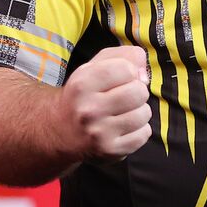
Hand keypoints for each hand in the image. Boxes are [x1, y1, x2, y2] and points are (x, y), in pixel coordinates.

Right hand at [56, 45, 151, 160]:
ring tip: (125, 112)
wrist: (62, 130)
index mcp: (83, 83)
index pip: (125, 69)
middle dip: (138, 91)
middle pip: (138, 92)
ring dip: (140, 111)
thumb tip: (144, 73)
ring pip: (144, 114)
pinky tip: (125, 127)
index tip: (122, 77)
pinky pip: (144, 134)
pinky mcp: (110, 150)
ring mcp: (99, 132)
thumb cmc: (86, 93)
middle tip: (125, 96)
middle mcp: (89, 109)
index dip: (130, 71)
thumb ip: (124, 56)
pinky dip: (140, 129)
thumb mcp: (96, 65)